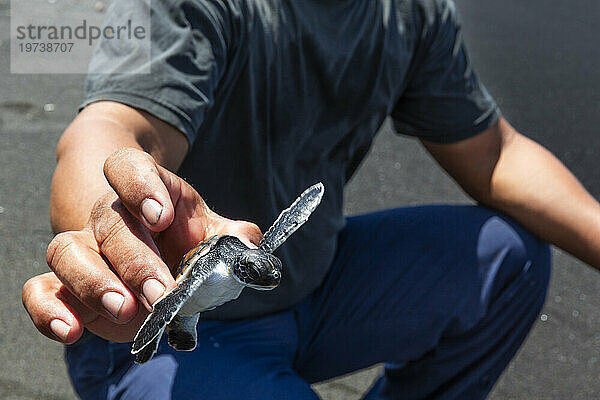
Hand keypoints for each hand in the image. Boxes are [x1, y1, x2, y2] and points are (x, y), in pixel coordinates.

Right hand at [22, 148, 260, 343]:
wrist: (155, 257)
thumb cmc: (184, 239)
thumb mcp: (213, 232)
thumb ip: (233, 237)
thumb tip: (250, 246)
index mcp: (146, 190)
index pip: (128, 167)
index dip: (139, 186)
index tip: (159, 217)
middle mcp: (110, 215)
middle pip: (109, 222)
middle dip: (136, 260)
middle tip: (161, 293)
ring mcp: (84, 248)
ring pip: (65, 250)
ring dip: (93, 282)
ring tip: (124, 310)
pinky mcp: (65, 285)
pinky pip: (40, 290)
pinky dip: (50, 310)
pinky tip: (72, 331)